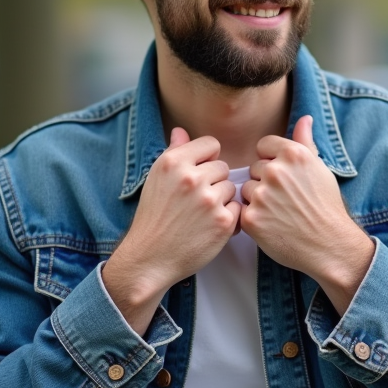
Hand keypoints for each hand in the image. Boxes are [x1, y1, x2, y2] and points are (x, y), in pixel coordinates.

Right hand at [103, 127, 238, 333]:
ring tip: (201, 214)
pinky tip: (209, 227)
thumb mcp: (156, 179)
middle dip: (214, 182)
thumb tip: (181, 131)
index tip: (200, 173)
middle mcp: (191, 178)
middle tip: (197, 200)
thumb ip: (173, 152)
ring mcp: (208, 200)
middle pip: (223, 167)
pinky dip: (227, 218)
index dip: (208, 159)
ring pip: (230, 188)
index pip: (211, 144)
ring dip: (221, 200)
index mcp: (173, 163)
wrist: (150, 257)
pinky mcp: (222, 222)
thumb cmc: (153, 217)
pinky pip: (237, 209)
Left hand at [241, 115, 374, 313]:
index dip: (272, 161)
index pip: (263, 146)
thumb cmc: (326, 206)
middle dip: (265, 182)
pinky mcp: (252, 218)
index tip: (285, 178)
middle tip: (286, 199)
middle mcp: (276, 171)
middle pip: (254, 168)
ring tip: (280, 213)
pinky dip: (254, 218)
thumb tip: (304, 118)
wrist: (330, 244)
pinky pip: (242, 209)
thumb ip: (305, 142)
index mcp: (293, 154)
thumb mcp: (320, 168)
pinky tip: (272, 225)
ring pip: (246, 189)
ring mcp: (262, 195)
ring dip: (257, 200)